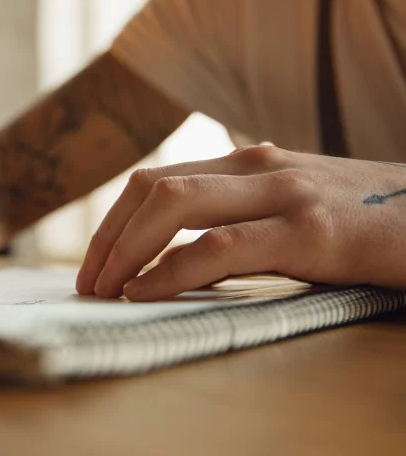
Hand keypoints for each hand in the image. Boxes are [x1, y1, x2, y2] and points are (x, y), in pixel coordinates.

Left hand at [76, 146, 405, 300]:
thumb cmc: (369, 221)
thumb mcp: (295, 207)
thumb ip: (240, 216)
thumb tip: (174, 256)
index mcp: (247, 162)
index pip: (154, 181)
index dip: (111, 223)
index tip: (93, 265)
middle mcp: (257, 167)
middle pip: (151, 189)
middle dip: (107, 238)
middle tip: (87, 285)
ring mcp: (283, 194)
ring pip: (174, 205)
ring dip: (125, 251)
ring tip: (105, 292)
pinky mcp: (309, 232)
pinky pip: (220, 248)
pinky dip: (170, 271)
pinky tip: (146, 293)